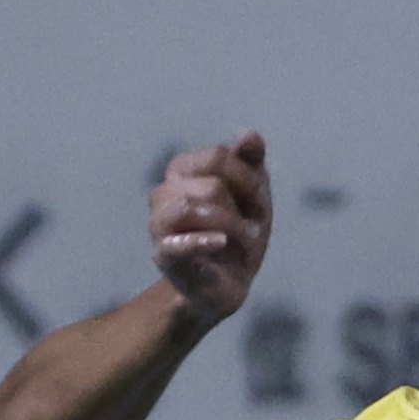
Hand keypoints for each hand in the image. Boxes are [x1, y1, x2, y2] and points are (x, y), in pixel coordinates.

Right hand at [150, 132, 270, 323]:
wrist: (228, 283)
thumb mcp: (253, 194)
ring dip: (230, 226)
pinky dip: (201, 242)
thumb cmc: (238, 233)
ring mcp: (159, 224)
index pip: (218, 157)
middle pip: (212, 184)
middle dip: (243, 206)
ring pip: (192, 206)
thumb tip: (250, 136)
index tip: (259, 202)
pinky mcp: (163, 255)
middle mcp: (165, 192)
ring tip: (242, 241)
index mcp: (183, 170)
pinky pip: (176, 243)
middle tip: (253, 228)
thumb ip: (251, 162)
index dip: (247, 179)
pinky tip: (221, 243)